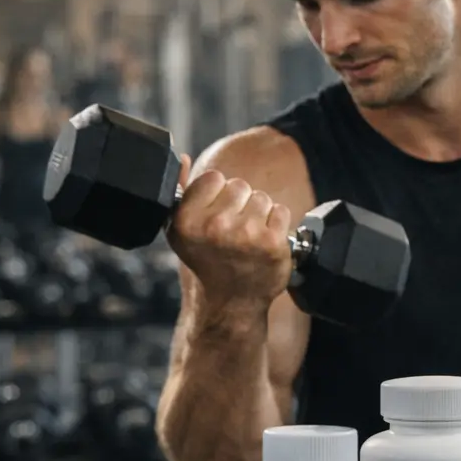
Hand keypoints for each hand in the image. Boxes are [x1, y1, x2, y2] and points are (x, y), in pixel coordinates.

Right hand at [167, 154, 293, 311]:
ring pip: (262, 198)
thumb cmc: (206, 262)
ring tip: (248, 237)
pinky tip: (264, 241)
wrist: (230, 302)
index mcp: (187, 220)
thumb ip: (181, 192)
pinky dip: (277, 224)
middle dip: (239, 203)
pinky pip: (281, 211)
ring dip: (259, 214)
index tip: (216, 213)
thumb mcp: (180, 230)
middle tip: (233, 230)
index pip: (214, 177)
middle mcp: (215, 226)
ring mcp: (246, 235)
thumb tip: (181, 157)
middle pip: (240, 186)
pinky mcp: (273, 244)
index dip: (217, 193)